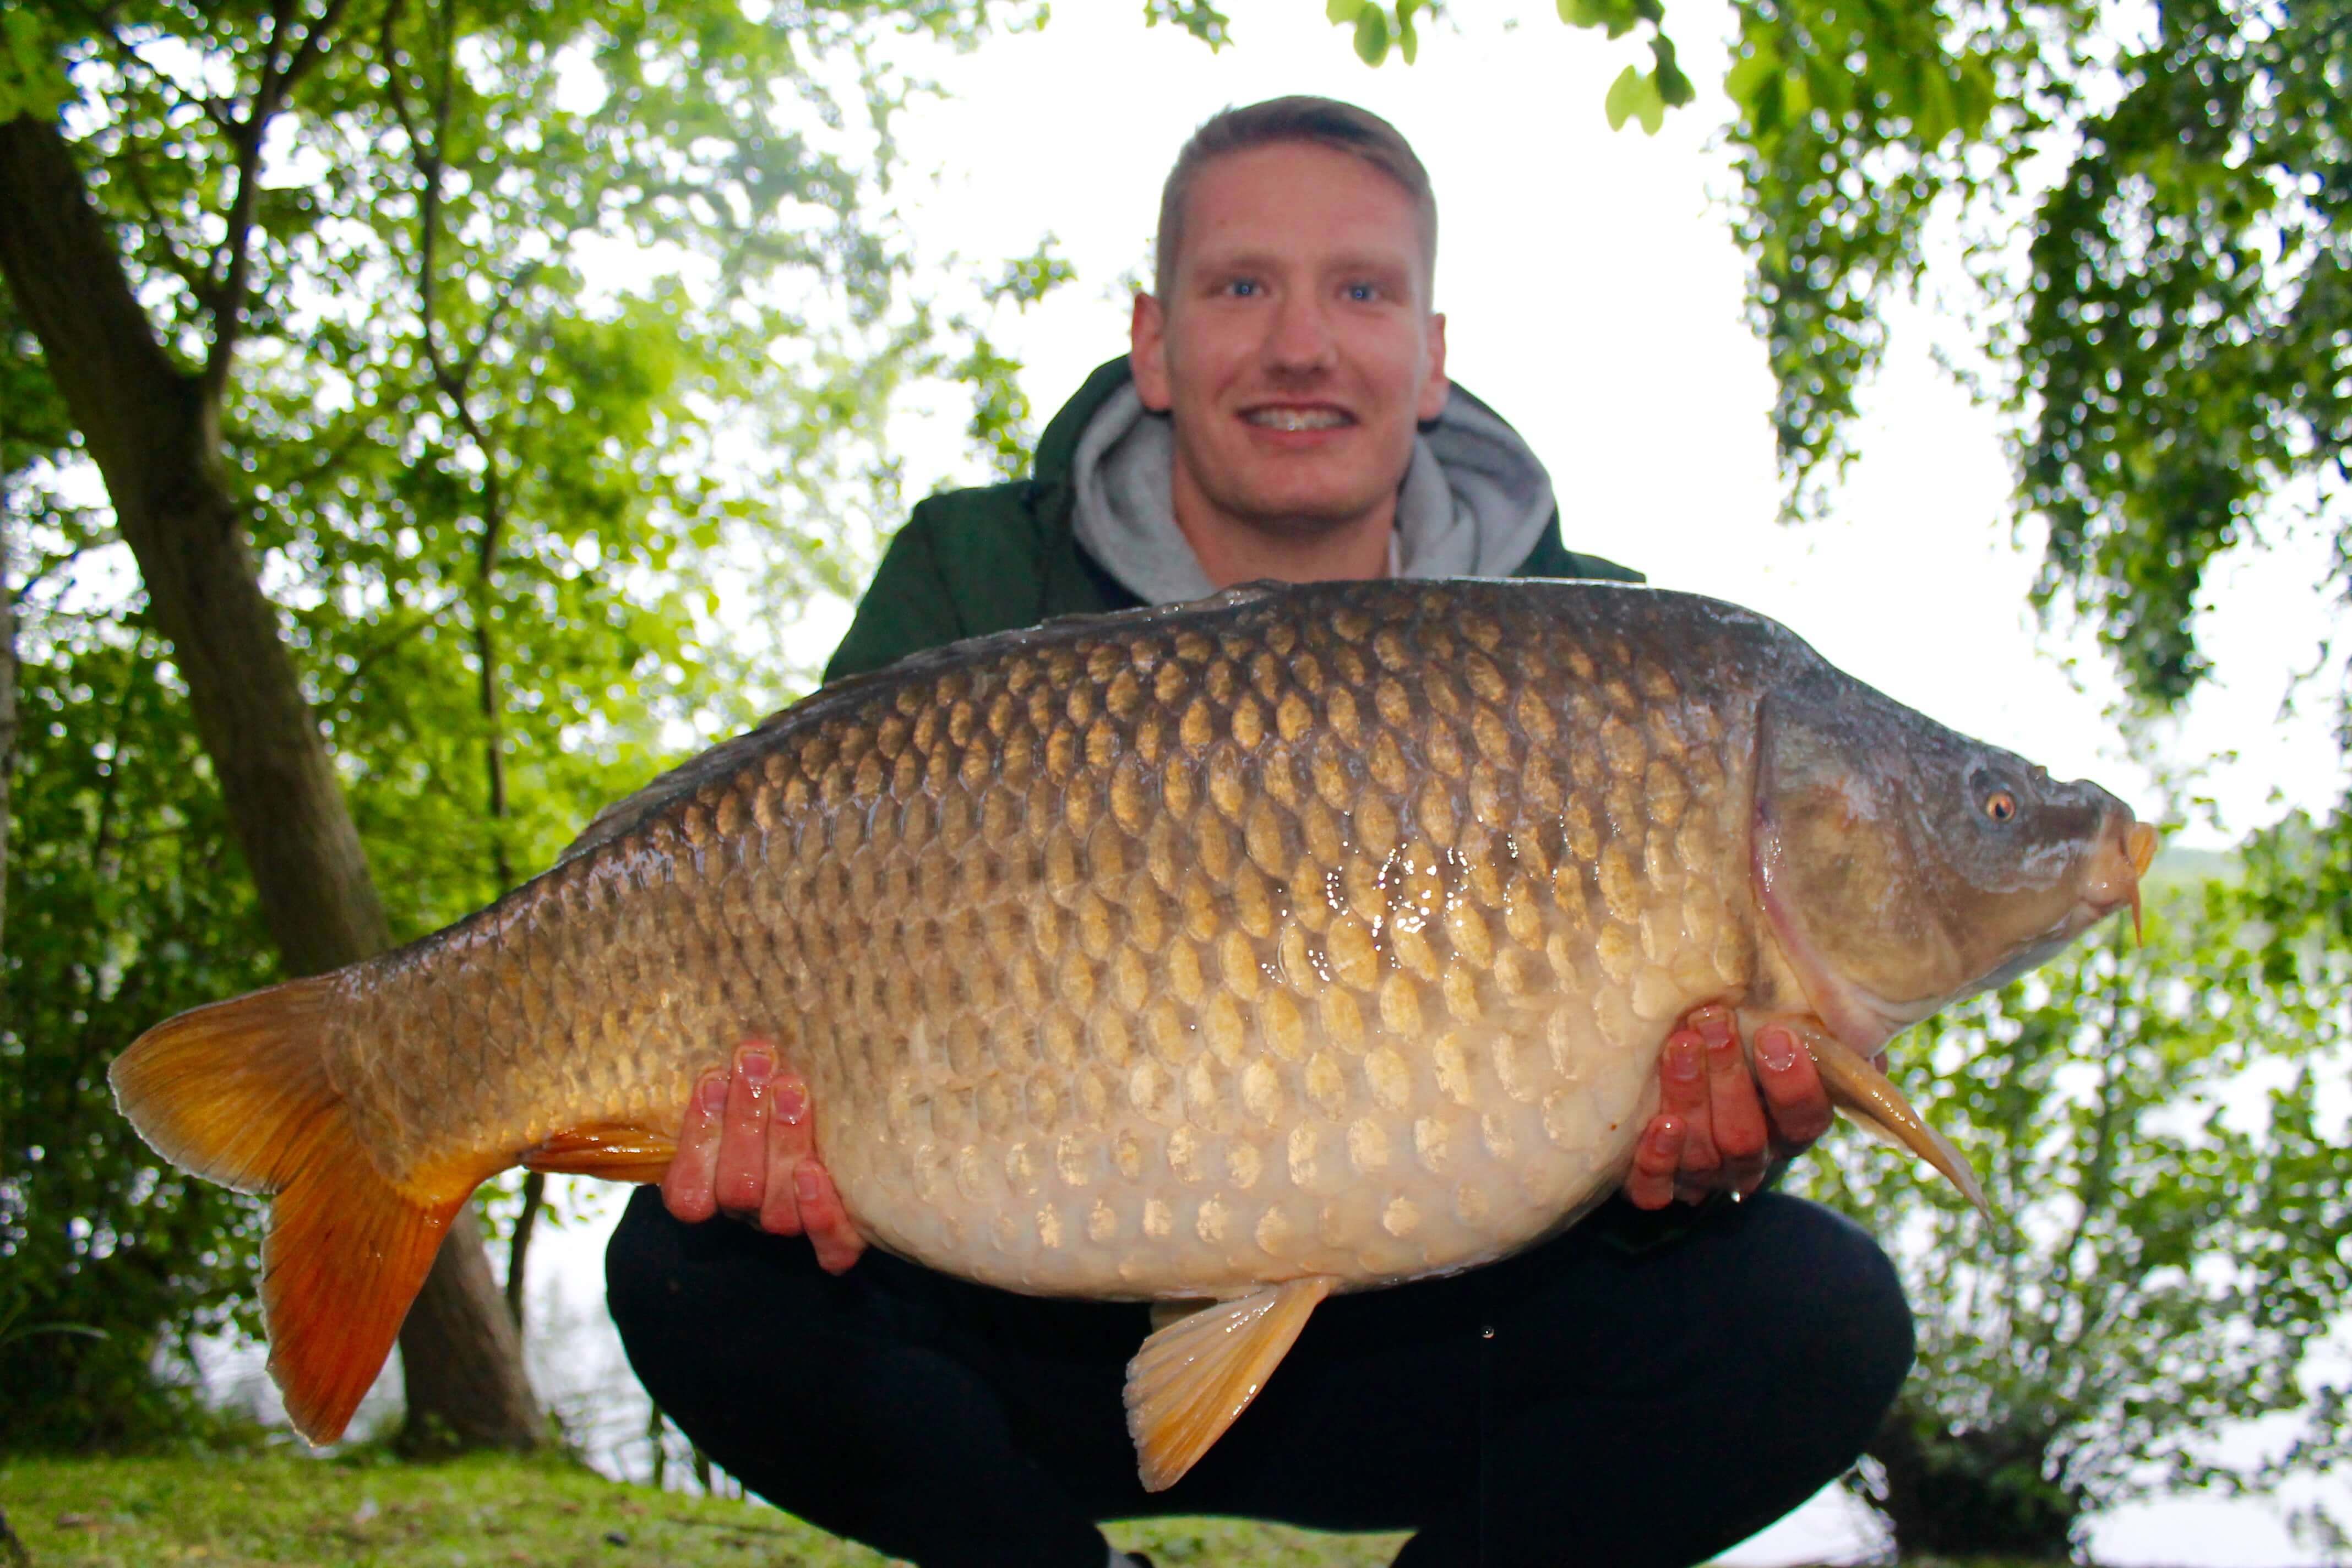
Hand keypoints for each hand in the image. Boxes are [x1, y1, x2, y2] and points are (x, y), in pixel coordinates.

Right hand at [661, 1040, 866, 1273]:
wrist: (846, 1143)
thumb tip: (740, 1034)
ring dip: (783, 1145)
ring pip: (777, 1210)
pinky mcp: (838, 1243)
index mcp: (713, 1190)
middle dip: (746, 1122)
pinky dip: (819, 1212)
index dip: (698, 1136)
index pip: (689, 1189)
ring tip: (792, 1091)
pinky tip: (814, 1172)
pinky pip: (828, 1247)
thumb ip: (733, 1078)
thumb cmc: (780, 1100)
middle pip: (738, 1189)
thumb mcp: (747, 1091)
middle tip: (758, 1065)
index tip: (713, 1078)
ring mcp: (792, 1227)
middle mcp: (750, 1213)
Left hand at [1623, 1005, 1835, 1210]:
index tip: (1775, 1034)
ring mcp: (1703, 1176)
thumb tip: (1838, 994)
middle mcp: (1749, 1159)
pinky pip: (1656, 1190)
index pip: (1805, 1118)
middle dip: (1730, 1077)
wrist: (1674, 1087)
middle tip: (1713, 1022)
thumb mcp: (1771, 1035)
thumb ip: (1803, 1024)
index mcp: (1786, 1127)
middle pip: (1746, 1136)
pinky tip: (1659, 1125)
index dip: (1794, 1083)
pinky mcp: (1657, 1186)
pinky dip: (1657, 1160)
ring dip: (1690, 1097)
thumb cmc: (1735, 1050)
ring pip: (1703, 1152)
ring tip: (1680, 1046)